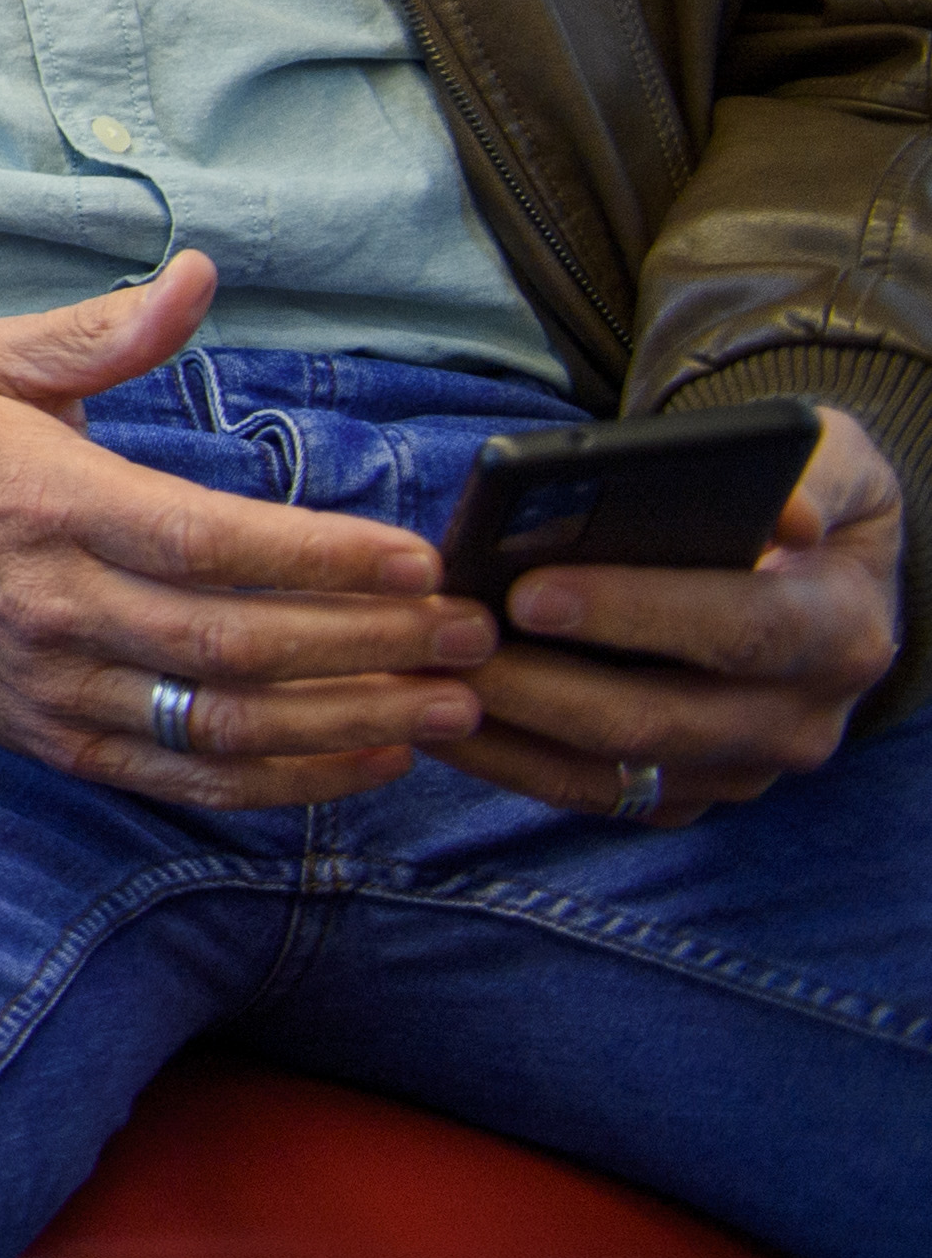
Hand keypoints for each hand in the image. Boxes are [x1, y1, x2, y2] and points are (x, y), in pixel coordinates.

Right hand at [0, 253, 494, 807]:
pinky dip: (288, 782)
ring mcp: (56, 688)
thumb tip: (198, 275)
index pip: (201, 544)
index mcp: (47, 505)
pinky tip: (368, 759)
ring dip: (349, 724)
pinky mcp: (61, 744)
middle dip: (367, 647)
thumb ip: (104, 329)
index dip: (317, 560)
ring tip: (448, 707)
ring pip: (223, 726)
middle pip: (232, 645)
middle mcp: (52, 607)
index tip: (416, 562)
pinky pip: (188, 779)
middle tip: (469, 635)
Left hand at [437, 410, 901, 821]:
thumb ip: (812, 474)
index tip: (528, 592)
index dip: (634, 612)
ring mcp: (739, 767)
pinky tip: (438, 716)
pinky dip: (509, 760)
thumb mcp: (832, 462)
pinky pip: (587, 792)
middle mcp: (798, 720)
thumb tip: (785, 515)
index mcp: (838, 633)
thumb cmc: (808, 502)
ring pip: (609, 769)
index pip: (738, 629)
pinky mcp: (686, 794)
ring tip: (419, 679)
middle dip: (540, 685)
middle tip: (446, 643)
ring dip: (508, 731)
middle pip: (655, 719)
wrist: (823, 581)